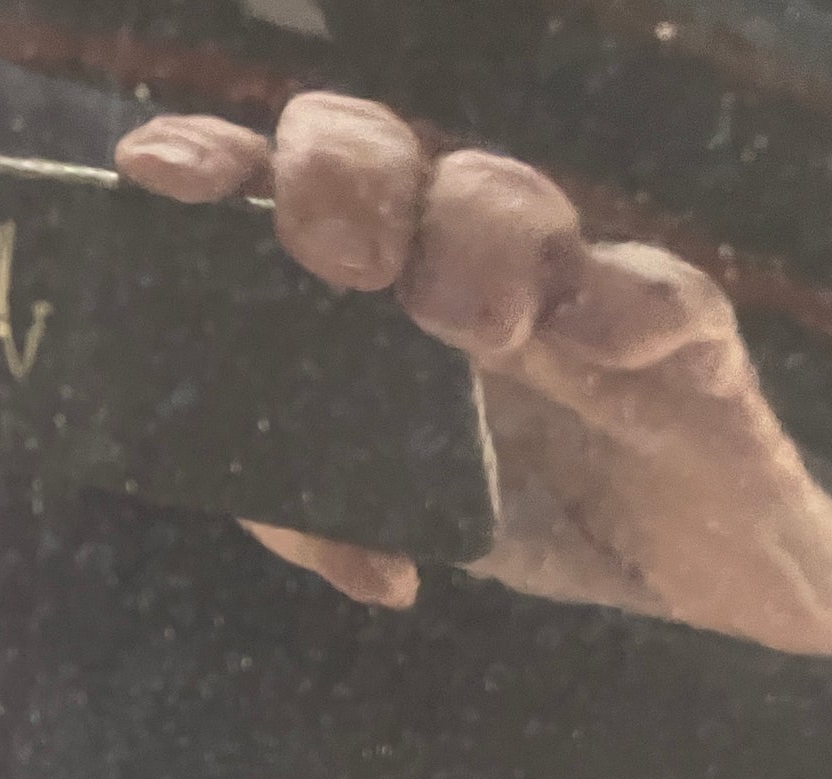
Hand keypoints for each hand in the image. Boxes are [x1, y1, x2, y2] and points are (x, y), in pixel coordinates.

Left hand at [116, 97, 831, 655]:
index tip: (158, 175)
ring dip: (475, 242)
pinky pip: (658, 287)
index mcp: (365, 293)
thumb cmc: (514, 507)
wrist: (667, 572)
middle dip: (342, 179)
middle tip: (341, 261)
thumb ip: (306, 512)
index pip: (278, 191)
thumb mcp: (387, 519)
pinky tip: (605, 340)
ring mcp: (560, 280)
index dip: (215, 163)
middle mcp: (450, 260)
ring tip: (476, 331)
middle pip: (382, 154)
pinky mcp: (673, 327)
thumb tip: (266, 510)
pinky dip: (628, 301)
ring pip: (505, 194)